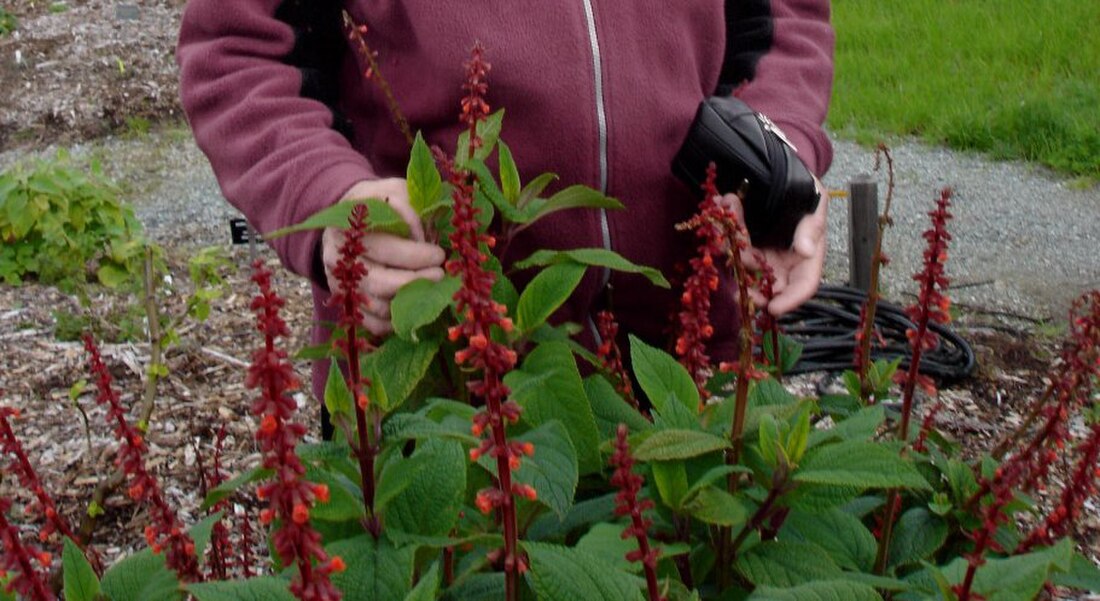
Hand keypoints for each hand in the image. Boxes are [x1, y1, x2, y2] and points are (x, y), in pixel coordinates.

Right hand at [322, 178, 444, 335]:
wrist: (349, 222)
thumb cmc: (380, 203)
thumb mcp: (394, 191)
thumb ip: (411, 206)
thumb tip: (424, 237)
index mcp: (348, 226)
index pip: (383, 247)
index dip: (415, 255)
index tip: (439, 255)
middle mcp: (339, 257)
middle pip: (378, 282)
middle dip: (415, 282)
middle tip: (440, 275)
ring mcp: (341, 283)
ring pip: (377, 306)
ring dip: (409, 303)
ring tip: (430, 290)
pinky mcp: (347, 302)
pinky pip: (372, 324)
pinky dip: (395, 323)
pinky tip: (412, 307)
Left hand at [720, 177, 828, 315]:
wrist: (785, 173)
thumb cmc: (807, 191)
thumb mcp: (816, 203)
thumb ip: (811, 227)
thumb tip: (806, 251)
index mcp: (806, 258)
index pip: (803, 286)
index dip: (790, 301)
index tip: (773, 308)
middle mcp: (783, 262)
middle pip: (769, 287)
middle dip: (753, 291)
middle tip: (736, 292)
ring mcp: (762, 254)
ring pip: (745, 263)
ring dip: (734, 245)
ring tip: (729, 211)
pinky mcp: (743, 242)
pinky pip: (732, 241)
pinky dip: (725, 226)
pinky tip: (721, 204)